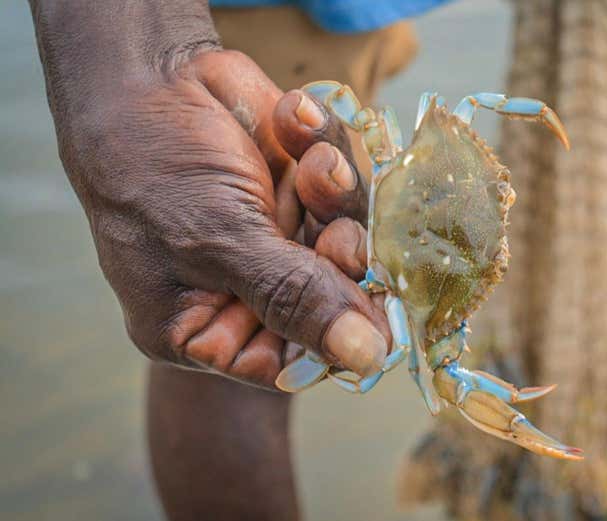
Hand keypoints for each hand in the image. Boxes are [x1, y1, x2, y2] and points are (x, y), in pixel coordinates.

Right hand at [55, 48, 387, 388]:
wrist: (144, 73)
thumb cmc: (152, 167)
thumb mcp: (219, 241)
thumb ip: (295, 297)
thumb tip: (366, 359)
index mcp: (207, 328)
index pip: (292, 361)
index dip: (339, 337)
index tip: (376, 312)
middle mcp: (248, 289)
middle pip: (330, 299)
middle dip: (342, 261)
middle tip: (338, 234)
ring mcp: (278, 236)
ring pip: (347, 237)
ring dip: (337, 197)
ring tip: (313, 165)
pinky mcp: (299, 188)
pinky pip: (343, 183)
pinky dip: (326, 149)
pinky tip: (293, 123)